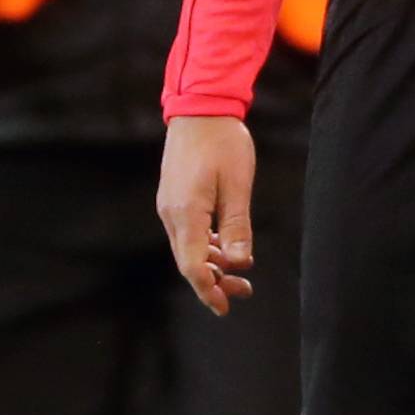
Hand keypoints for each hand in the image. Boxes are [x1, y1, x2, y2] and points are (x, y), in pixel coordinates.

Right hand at [157, 114, 256, 317]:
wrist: (199, 107)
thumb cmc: (222, 142)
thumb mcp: (237, 184)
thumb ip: (237, 226)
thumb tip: (240, 263)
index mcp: (186, 213)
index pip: (192, 265)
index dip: (208, 290)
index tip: (225, 308)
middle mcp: (171, 213)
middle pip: (188, 261)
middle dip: (213, 282)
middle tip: (244, 291)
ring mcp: (170, 205)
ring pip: (187, 248)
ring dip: (212, 264)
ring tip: (241, 271)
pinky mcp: (174, 197)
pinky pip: (187, 232)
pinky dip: (206, 245)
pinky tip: (226, 245)